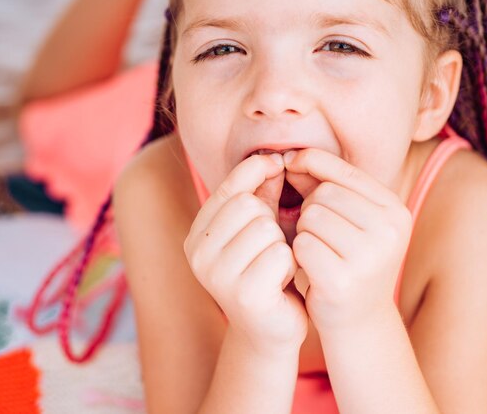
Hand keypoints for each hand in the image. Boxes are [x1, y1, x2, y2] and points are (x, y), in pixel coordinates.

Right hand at [184, 153, 307, 354]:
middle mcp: (198, 254)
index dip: (256, 171)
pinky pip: (280, 254)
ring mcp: (217, 276)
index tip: (277, 167)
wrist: (272, 329)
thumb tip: (272, 157)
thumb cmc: (267, 272)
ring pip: (265, 227)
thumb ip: (262, 194)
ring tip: (277, 263)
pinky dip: (289, 263)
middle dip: (270, 218)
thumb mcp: (261, 228)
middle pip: (246, 204)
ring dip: (281, 242)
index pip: (228, 187)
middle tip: (274, 243)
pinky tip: (282, 279)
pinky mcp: (244, 295)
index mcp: (197, 235)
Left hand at [284, 148, 412, 332]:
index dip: (313, 163)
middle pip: (325, 194)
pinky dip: (298, 253)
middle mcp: (389, 230)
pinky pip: (302, 244)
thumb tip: (293, 156)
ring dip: (303, 231)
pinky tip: (309, 266)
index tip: (292, 164)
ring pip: (311, 217)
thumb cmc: (350, 262)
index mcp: (396, 211)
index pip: (346, 172)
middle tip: (317, 232)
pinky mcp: (343, 279)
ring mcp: (369, 256)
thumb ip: (326, 186)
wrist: (359, 320)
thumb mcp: (349, 221)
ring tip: (317, 250)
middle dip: (309, 208)